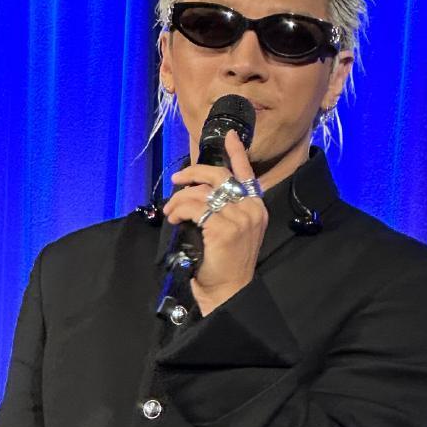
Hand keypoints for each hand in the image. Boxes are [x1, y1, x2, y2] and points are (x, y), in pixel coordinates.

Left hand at [162, 129, 267, 315]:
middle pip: (219, 176)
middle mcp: (251, 209)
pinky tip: (175, 220)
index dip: (237, 152)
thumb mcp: (233, 231)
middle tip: (177, 179)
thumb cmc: (226, 263)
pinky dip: (179, 211)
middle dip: (194, 173)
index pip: (247, 173)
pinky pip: (194, 209)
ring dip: (179, 200)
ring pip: (201, 193)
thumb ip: (226, 209)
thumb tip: (199, 192)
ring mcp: (239, 218)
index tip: (230, 135)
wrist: (229, 290)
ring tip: (170, 212)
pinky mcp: (223, 228)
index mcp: (256, 208)